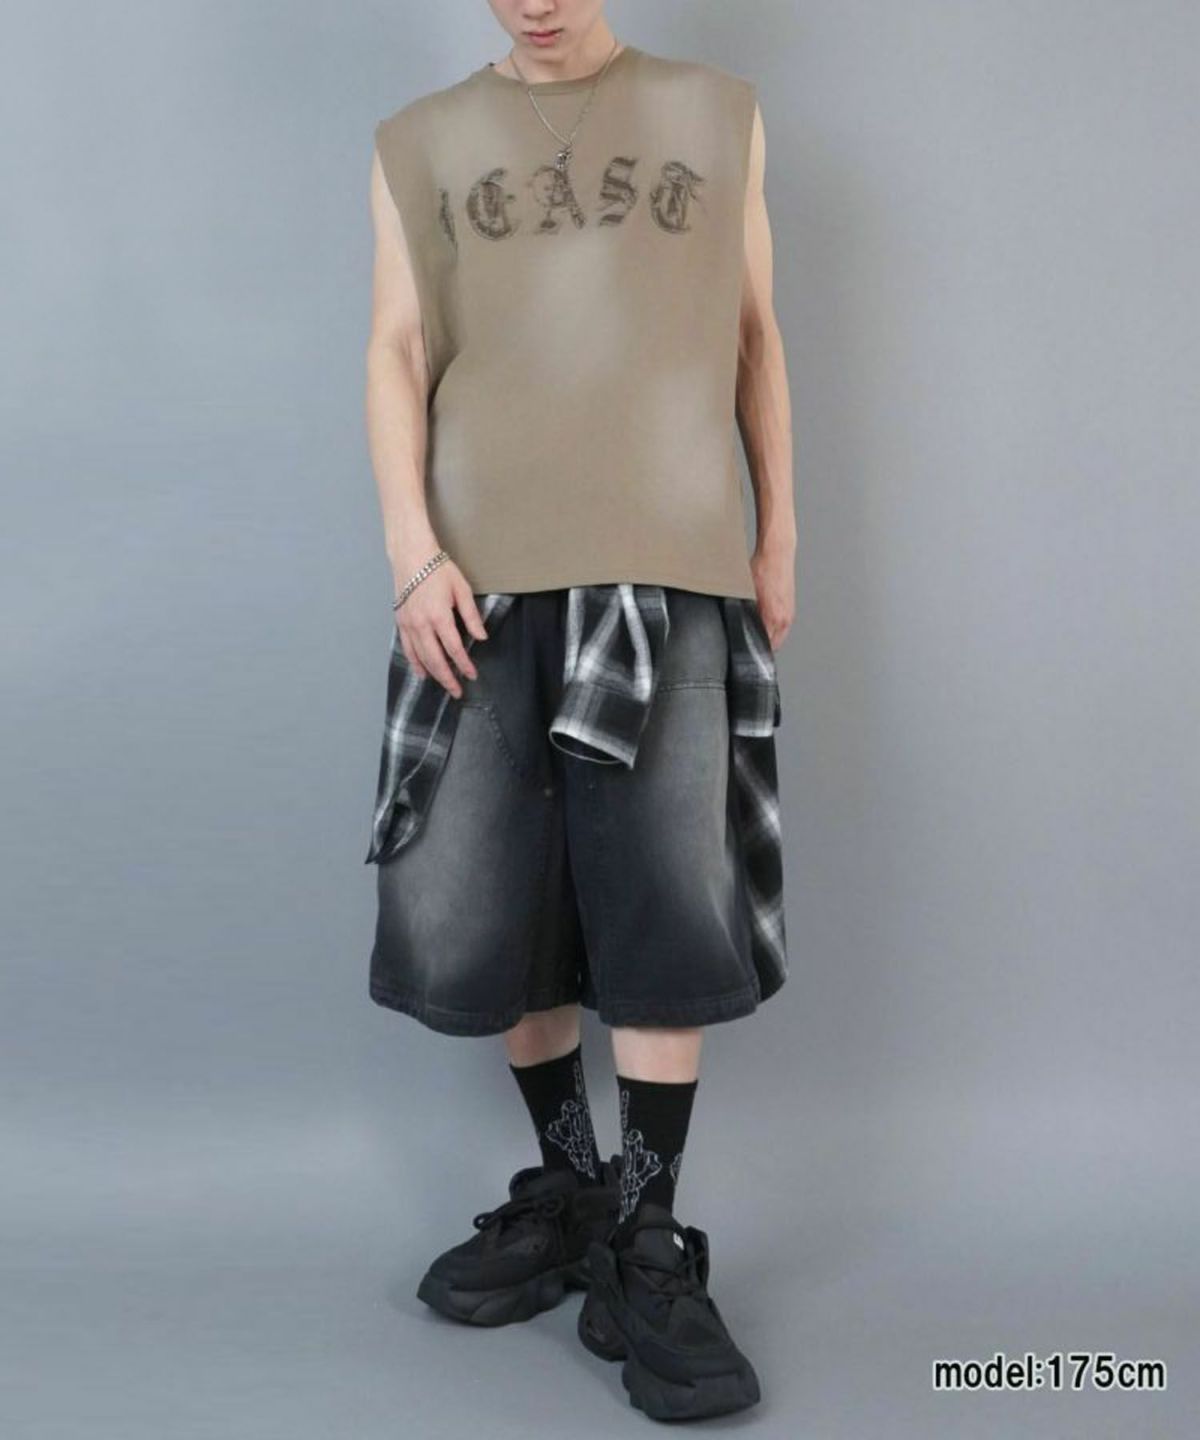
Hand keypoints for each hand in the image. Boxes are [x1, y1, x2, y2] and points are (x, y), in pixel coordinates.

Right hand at [394, 557, 488, 698]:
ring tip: (444, 685)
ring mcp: (408, 624)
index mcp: (439, 616)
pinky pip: (407, 648)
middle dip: (447, 678)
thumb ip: (471, 616)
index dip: (463, 664)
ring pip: (421, 657)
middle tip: (457, 691)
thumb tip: (481, 636)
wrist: (411, 555)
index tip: (471, 675)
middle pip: (435, 659)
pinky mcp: (400, 622)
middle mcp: (421, 624)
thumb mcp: (462, 589)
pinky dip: (415, 662)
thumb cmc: (438, 569)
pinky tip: (422, 672)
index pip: (454, 648)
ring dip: (433, 674)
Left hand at [749, 537, 795, 651]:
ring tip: (757, 629)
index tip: (746, 649)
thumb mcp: (746, 593)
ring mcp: (789, 613)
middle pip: (773, 644)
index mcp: (773, 617)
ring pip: (780, 635)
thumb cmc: (762, 569)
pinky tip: (765, 618)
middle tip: (749, 641)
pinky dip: (775, 626)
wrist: (777, 553)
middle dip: (762, 644)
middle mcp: (784, 618)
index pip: (765, 645)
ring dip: (769, 635)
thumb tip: (739, 626)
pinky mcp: (791, 607)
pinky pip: (783, 626)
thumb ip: (745, 613)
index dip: (753, 649)